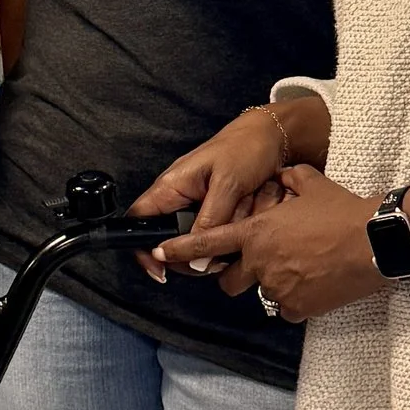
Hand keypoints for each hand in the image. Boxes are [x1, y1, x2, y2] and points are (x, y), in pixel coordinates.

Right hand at [128, 105, 288, 281]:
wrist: (271, 137)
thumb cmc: (245, 148)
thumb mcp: (228, 184)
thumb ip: (211, 220)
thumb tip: (196, 258)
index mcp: (170, 187)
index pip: (138, 221)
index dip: (143, 249)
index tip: (162, 272)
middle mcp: (179, 199)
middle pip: (174, 241)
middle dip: (200, 248)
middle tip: (223, 249)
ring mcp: (197, 207)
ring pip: (202, 240)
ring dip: (226, 234)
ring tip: (247, 210)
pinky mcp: (215, 212)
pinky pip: (220, 233)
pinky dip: (237, 228)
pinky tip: (252, 212)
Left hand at [151, 163, 386, 323]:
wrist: (374, 241)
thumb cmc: (341, 210)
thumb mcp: (310, 183)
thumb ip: (288, 181)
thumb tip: (283, 177)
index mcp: (256, 232)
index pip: (207, 243)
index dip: (180, 250)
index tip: (160, 252)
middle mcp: (260, 263)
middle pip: (230, 280)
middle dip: (239, 274)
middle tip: (262, 264)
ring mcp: (278, 288)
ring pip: (262, 294)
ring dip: (273, 285)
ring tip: (301, 270)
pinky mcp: (299, 308)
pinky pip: (288, 309)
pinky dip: (297, 301)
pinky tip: (315, 286)